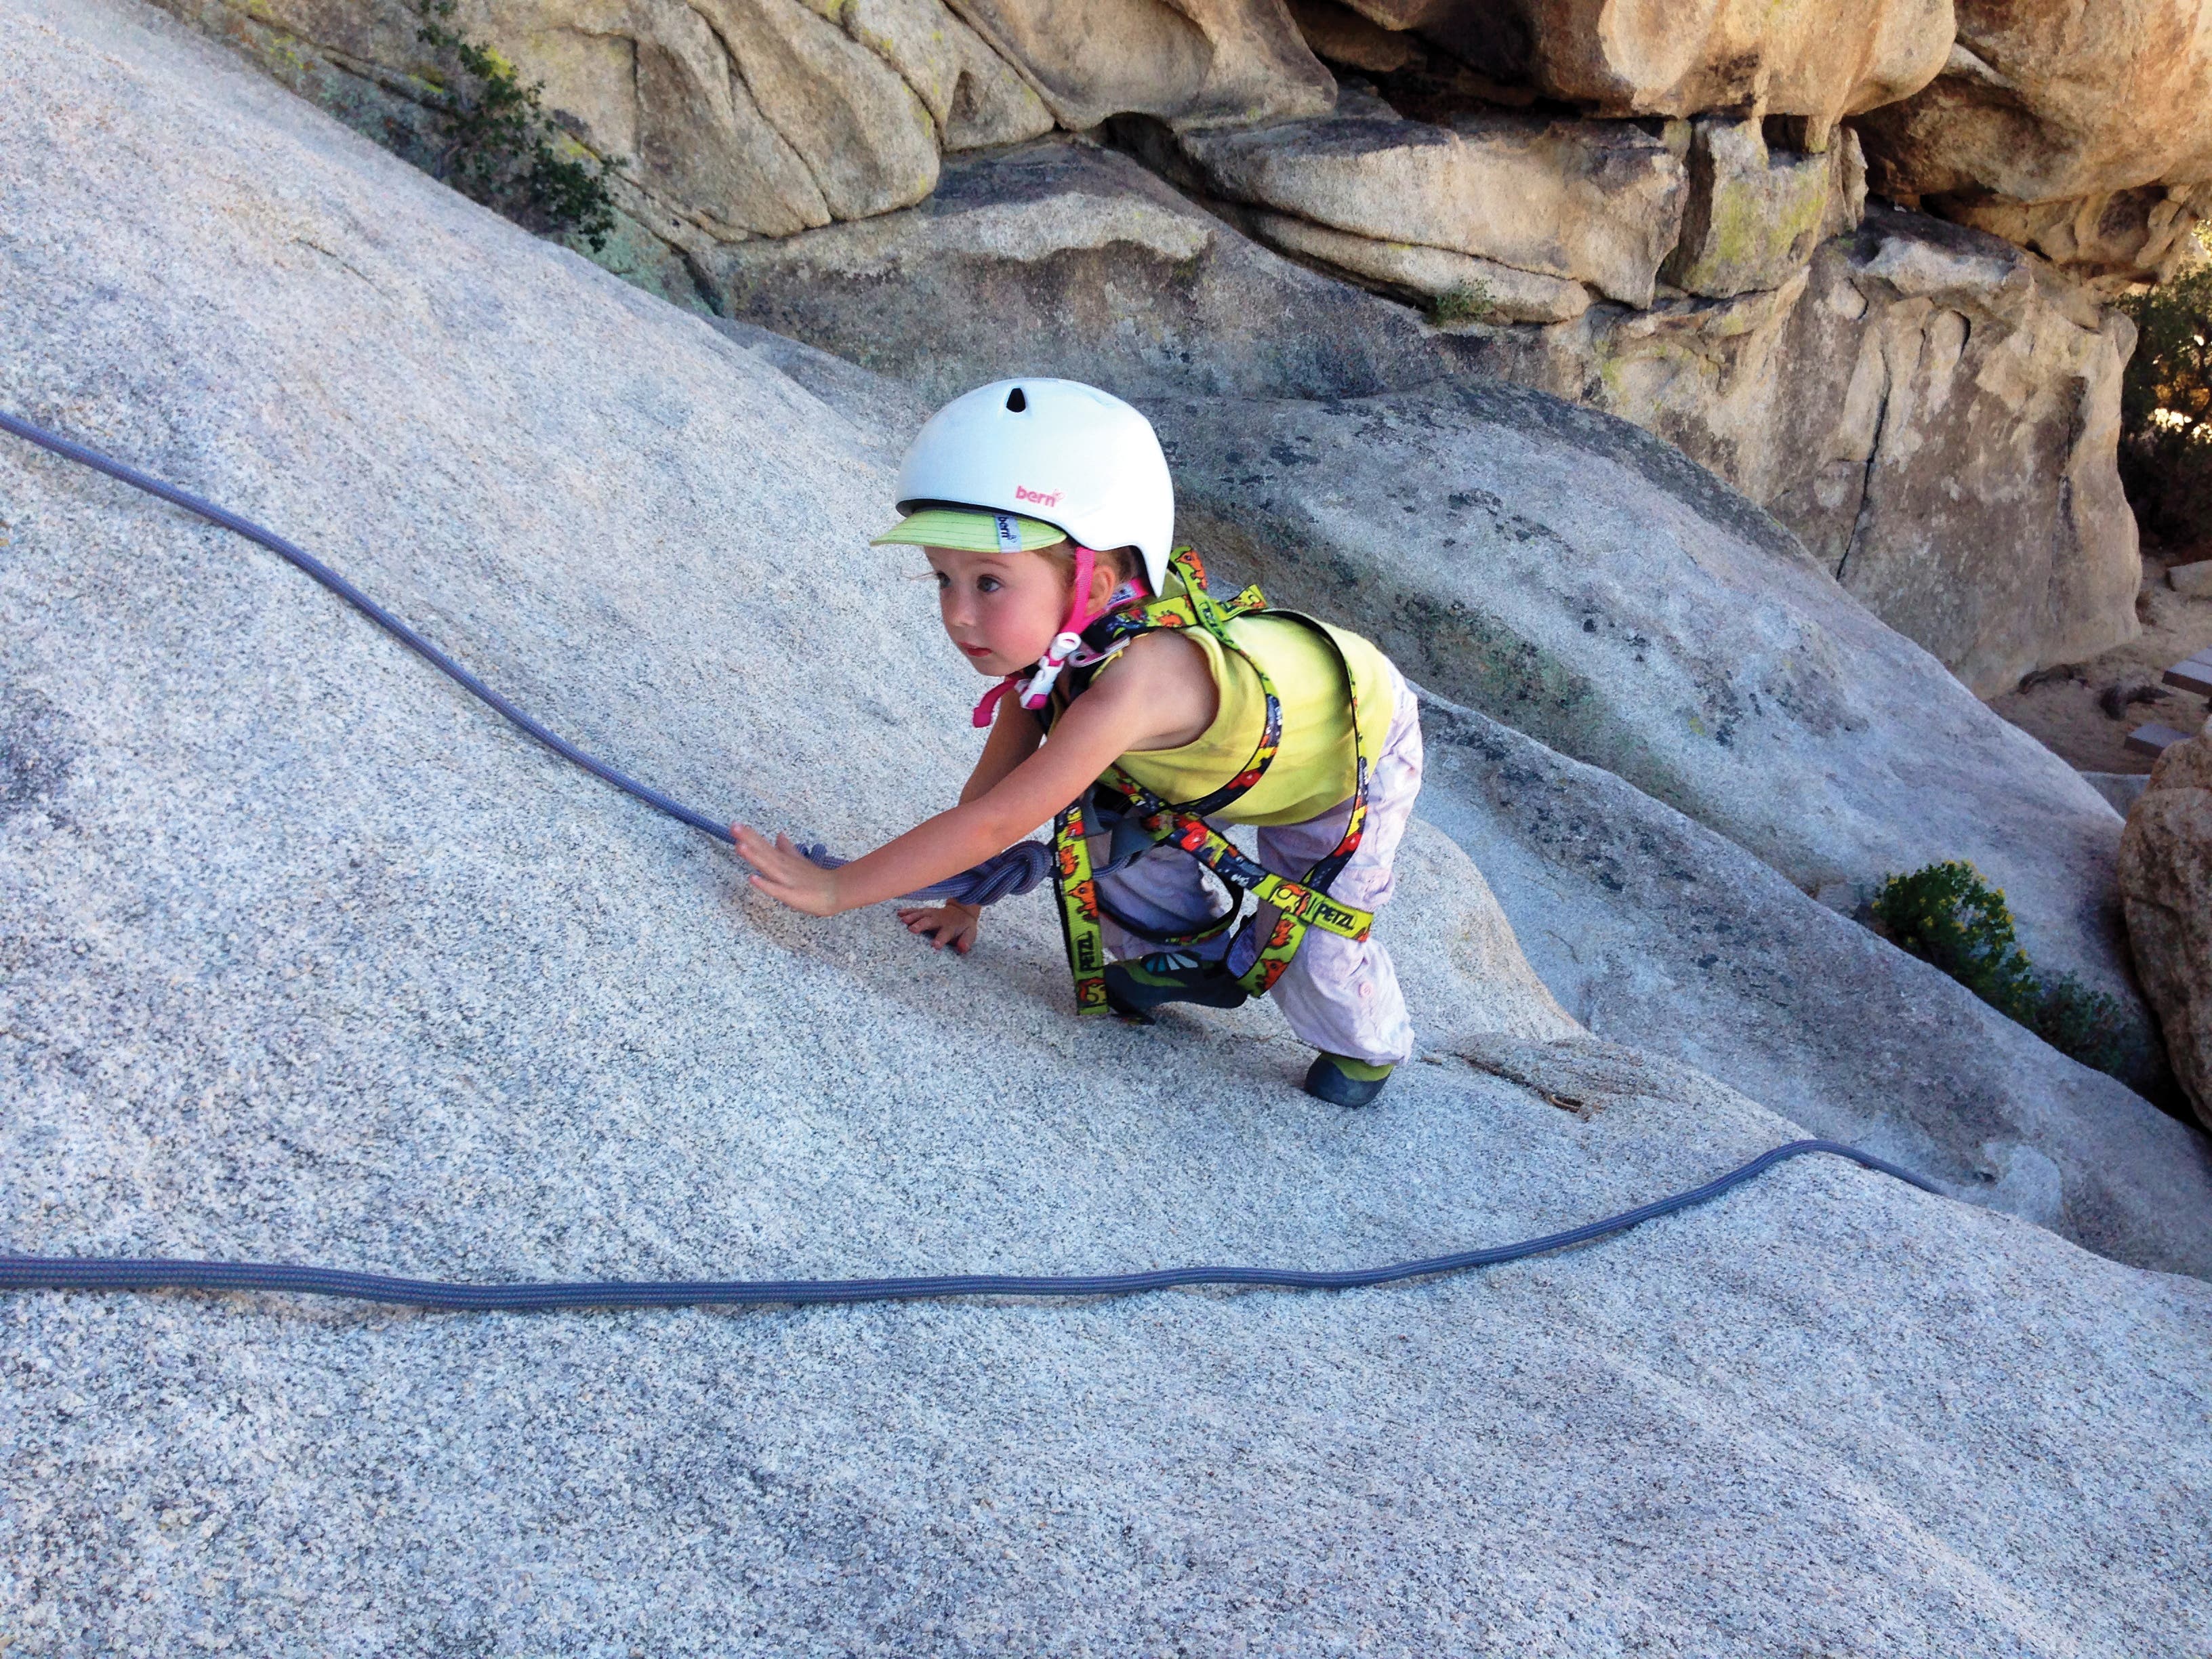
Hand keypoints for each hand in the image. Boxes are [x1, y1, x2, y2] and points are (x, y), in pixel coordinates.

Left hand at [732, 826, 846, 916]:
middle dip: (748, 839)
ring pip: (768, 867)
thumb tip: (779, 835)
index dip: (750, 835)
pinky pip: (776, 890)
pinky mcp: (792, 895)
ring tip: (740, 846)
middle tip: (734, 827)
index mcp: (784, 860)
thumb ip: (787, 849)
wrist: (837, 892)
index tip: (735, 825)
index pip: (764, 845)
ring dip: (754, 856)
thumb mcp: (799, 861)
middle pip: (764, 852)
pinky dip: (765, 884)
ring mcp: (787, 880)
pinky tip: (752, 878)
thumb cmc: (816, 879)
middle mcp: (783, 867)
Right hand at [898, 901, 980, 953]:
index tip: (935, 945)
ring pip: (921, 914)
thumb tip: (962, 948)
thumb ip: (966, 941)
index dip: (941, 939)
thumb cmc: (964, 927)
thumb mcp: (970, 934)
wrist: (961, 911)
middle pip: (930, 921)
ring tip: (902, 920)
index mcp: (950, 927)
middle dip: (921, 925)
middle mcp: (940, 919)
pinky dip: (907, 911)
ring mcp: (932, 914)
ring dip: (912, 916)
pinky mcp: (926, 911)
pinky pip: (916, 910)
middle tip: (912, 930)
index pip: (946, 933)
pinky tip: (898, 914)